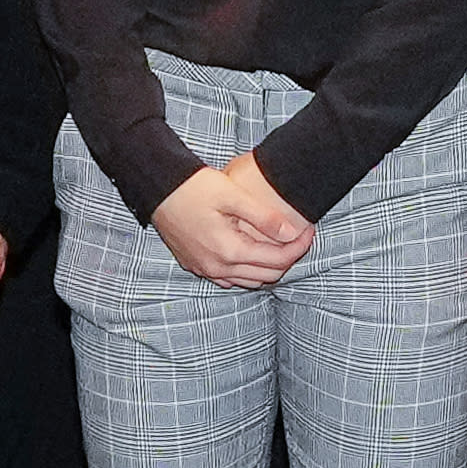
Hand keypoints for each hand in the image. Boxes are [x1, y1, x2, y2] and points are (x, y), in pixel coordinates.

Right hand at [150, 155, 313, 291]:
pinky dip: (247, 270)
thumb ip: (264, 217)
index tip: (309, 230)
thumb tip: (291, 233)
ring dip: (269, 266)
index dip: (300, 246)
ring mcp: (205, 269)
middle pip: (268, 275)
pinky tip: (251, 251)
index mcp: (229, 251)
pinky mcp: (196, 266)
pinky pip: (230, 278)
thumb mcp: (232, 196)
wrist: (157, 189)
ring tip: (279, 243)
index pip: (278, 260)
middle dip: (288, 257)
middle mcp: (217, 267)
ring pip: (250, 280)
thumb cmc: (193, 187)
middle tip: (298, 236)